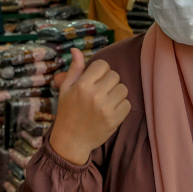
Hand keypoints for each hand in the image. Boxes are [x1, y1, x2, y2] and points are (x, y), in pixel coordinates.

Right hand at [49, 49, 129, 164]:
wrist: (71, 141)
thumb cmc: (67, 113)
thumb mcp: (66, 90)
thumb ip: (74, 69)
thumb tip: (75, 50)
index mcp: (82, 85)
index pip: (102, 64)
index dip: (100, 71)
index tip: (95, 79)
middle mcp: (95, 95)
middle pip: (115, 75)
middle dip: (109, 81)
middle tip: (100, 91)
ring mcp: (106, 108)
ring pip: (123, 88)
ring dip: (116, 93)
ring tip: (106, 101)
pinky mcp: (114, 119)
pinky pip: (127, 104)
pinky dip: (121, 106)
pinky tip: (110, 111)